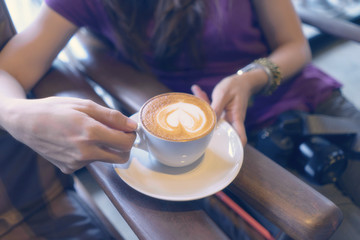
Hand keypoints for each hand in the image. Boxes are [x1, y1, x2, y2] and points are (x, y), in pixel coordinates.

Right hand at [2, 96, 136, 172]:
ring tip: (91, 133)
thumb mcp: (85, 105)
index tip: (128, 128)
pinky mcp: (69, 168)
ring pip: (106, 159)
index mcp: (90, 133)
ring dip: (106, 148)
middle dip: (125, 146)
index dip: (131, 135)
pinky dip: (91, 152)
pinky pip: (90, 162)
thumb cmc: (55, 109)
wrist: (25, 123)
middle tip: (118, 133)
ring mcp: (77, 163)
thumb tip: (133, 126)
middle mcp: (85, 152)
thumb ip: (112, 117)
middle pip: (122, 157)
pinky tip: (78, 141)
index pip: (126, 143)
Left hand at [192, 74, 252, 145]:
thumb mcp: (224, 94)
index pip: (239, 137)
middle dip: (207, 129)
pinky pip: (211, 112)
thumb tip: (209, 121)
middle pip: (219, 130)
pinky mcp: (220, 113)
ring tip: (196, 97)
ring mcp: (225, 118)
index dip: (234, 147)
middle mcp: (231, 121)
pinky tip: (197, 90)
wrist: (242, 81)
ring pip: (212, 120)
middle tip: (194, 124)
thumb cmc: (235, 86)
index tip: (221, 151)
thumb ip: (216, 107)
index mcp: (236, 118)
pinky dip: (204, 103)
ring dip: (203, 111)